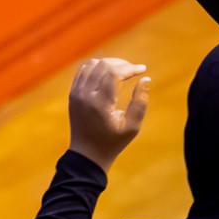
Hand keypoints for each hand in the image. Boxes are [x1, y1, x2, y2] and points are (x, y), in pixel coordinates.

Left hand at [68, 58, 149, 173]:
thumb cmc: (112, 142)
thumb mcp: (132, 127)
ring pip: (91, 65)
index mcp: (100, 103)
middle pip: (102, 65)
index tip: (142, 69)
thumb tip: (145, 79)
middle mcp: (85, 95)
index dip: (130, 68)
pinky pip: (83, 72)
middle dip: (121, 64)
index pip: (114, 73)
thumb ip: (140, 102)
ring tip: (122, 71)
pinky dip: (96, 68)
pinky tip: (108, 75)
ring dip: (108, 64)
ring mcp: (76, 94)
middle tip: (134, 70)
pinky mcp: (72, 95)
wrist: (87, 154)